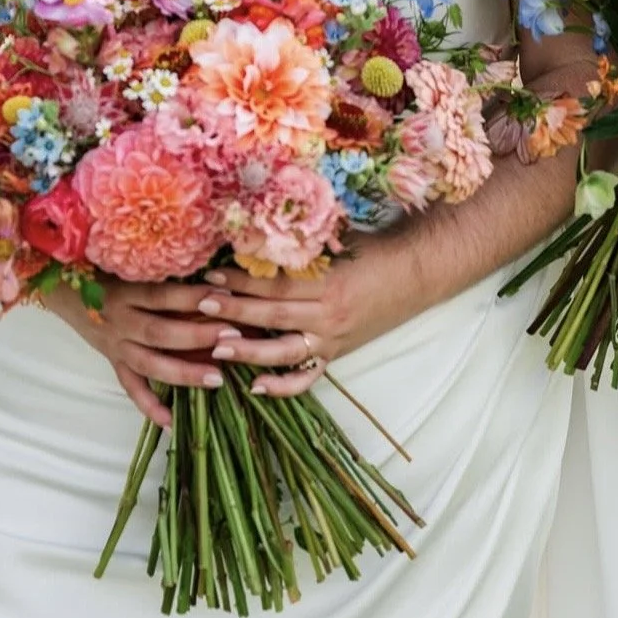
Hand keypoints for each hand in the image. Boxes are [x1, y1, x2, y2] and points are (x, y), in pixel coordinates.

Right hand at [45, 278, 241, 426]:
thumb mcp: (133, 267)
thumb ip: (165, 274)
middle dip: (198, 336)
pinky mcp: (113, 363)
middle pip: (159, 332)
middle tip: (233, 337)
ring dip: (184, 372)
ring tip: (217, 379)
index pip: (163, 295)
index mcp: (126, 292)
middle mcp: (120, 321)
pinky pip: (132, 388)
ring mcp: (115, 346)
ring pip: (149, 364)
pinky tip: (173, 422)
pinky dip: (151, 407)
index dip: (193, 297)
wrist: (65, 291)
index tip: (226, 297)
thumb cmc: (108, 271)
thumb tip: (213, 278)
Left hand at [190, 232, 421, 396]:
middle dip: (234, 311)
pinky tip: (255, 387)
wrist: (415, 274)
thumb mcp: (340, 240)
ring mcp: (333, 338)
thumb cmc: (375, 250)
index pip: (275, 285)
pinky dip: (282, 386)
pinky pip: (307, 376)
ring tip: (216, 348)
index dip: (242, 281)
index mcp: (328, 281)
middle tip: (202, 305)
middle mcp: (328, 314)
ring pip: (283, 351)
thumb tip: (261, 231)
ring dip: (248, 351)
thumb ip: (304, 242)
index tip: (212, 274)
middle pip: (272, 316)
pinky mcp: (338, 354)